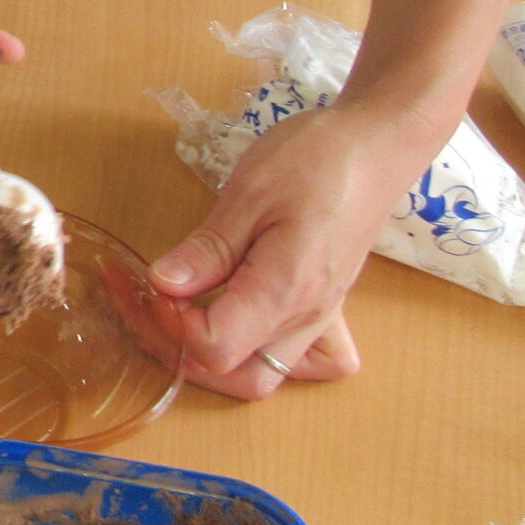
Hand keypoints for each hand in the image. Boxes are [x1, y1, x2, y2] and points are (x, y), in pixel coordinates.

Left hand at [147, 102, 430, 397]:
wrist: (376, 147)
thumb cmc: (317, 160)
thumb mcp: (250, 193)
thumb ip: (207, 249)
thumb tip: (161, 285)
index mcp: (287, 291)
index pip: (215, 348)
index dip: (170, 324)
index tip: (149, 283)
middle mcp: (307, 318)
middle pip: (238, 377)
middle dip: (181, 350)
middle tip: (148, 301)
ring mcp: (319, 318)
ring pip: (264, 376)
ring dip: (214, 360)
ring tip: (176, 313)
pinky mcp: (322, 308)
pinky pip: (295, 361)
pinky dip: (257, 356)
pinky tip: (231, 323)